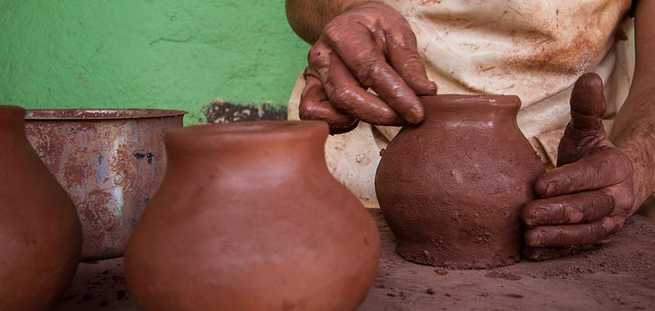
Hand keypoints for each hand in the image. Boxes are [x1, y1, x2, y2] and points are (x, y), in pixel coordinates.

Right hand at [299, 1, 436, 133]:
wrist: (351, 23)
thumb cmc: (375, 28)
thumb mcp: (398, 33)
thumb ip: (410, 63)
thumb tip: (424, 93)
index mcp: (343, 34)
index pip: (370, 70)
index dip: (395, 95)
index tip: (417, 113)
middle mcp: (322, 55)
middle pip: (346, 96)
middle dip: (380, 114)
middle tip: (406, 118)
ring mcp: (312, 76)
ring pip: (329, 110)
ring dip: (360, 120)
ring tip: (384, 114)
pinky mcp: (310, 92)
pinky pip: (316, 116)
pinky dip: (338, 124)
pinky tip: (358, 117)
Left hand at [521, 73, 635, 259]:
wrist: (612, 182)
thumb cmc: (592, 153)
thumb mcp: (589, 130)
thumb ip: (586, 109)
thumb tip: (588, 78)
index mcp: (614, 168)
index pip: (591, 176)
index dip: (567, 182)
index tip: (538, 185)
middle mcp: (617, 198)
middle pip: (589, 208)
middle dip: (557, 212)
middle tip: (526, 215)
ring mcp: (609, 222)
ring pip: (585, 232)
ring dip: (556, 237)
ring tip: (528, 238)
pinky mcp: (595, 238)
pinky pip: (577, 248)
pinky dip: (555, 252)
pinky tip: (531, 253)